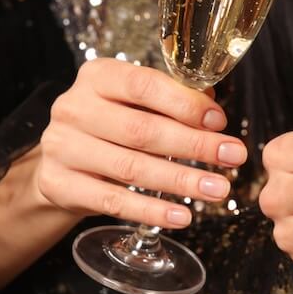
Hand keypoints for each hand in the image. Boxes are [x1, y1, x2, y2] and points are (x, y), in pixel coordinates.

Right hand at [35, 58, 248, 228]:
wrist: (61, 161)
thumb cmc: (110, 126)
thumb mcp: (135, 103)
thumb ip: (172, 100)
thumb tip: (213, 108)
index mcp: (97, 77)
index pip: (143, 85)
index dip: (185, 104)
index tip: (219, 122)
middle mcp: (74, 108)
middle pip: (141, 130)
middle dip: (194, 145)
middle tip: (233, 157)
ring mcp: (62, 147)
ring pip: (131, 168)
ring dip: (181, 180)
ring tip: (217, 189)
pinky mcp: (59, 184)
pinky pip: (113, 201)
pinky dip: (151, 211)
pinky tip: (182, 216)